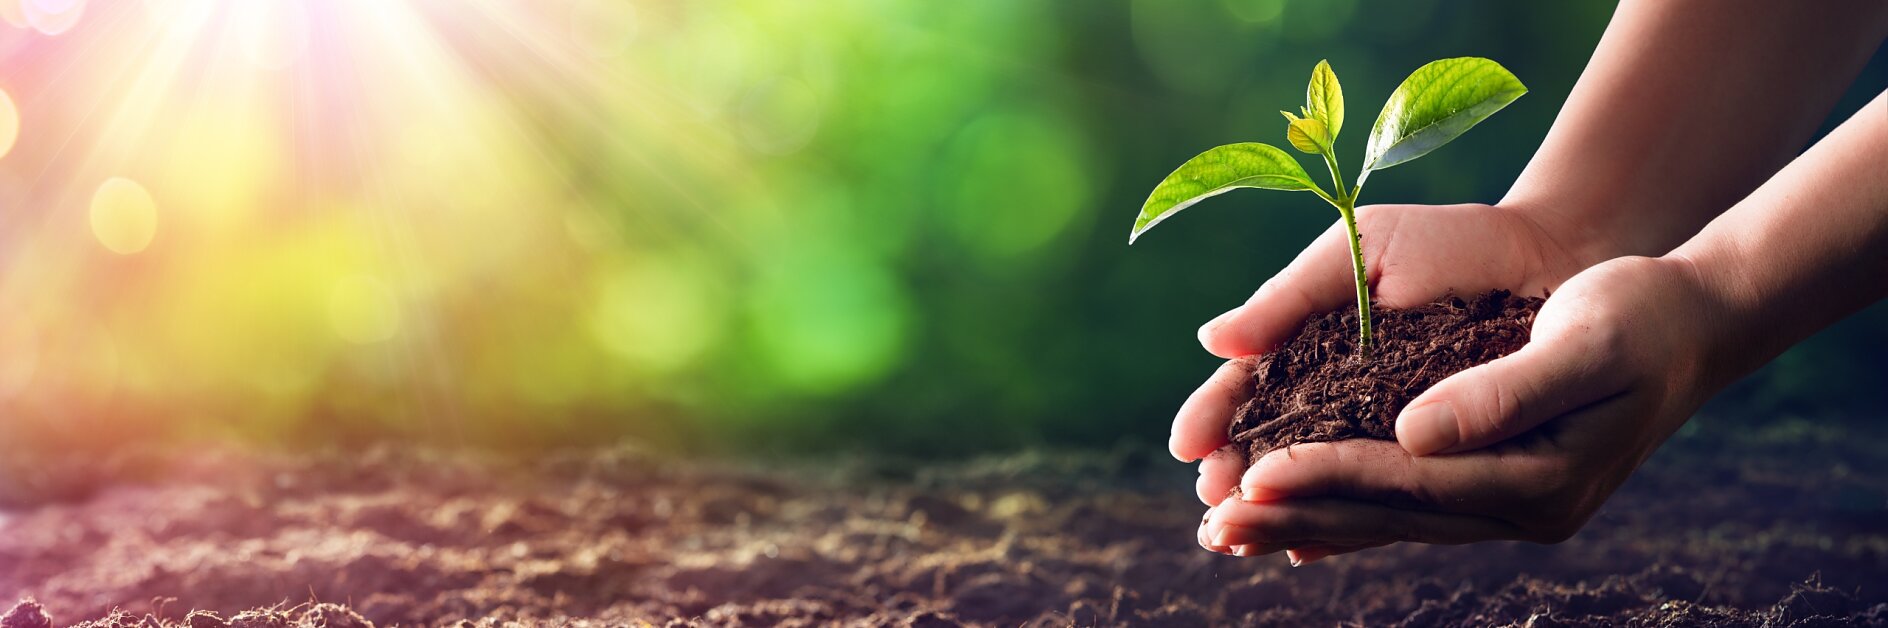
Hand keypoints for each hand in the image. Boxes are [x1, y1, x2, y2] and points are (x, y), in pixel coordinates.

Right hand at [1171, 202, 1601, 502]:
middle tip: (1209, 503)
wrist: (1558, 254)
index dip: (1217, 415)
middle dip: (1238, 475)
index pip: (1250, 387)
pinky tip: (1304, 548)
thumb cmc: (1452, 242)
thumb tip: (1215, 340)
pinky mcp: (1440, 461)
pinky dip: (1344, 522)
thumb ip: (1289, 298)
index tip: (1187, 444)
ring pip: (1323, 479)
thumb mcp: (1360, 253)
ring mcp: (1388, 431)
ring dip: (1280, 509)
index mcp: (1310, 342)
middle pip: (1275, 444)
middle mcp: (1341, 396)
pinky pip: (1387, 499)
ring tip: (1237, 533)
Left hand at [1200, 256, 1724, 561]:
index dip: (1326, 476)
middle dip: (1295, 518)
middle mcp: (1518, 509)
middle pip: (1386, 516)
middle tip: (1212, 523)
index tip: (1253, 475)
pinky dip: (1347, 518)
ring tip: (1228, 532)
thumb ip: (1501, 394)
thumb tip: (1412, 436)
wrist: (1691, 325)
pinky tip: (1293, 531)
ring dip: (1306, 525)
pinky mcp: (1492, 488)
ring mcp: (1506, 506)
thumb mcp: (1582, 343)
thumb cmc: (1639, 318)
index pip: (1408, 484)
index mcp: (1537, 481)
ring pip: (1387, 520)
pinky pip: (1405, 510)